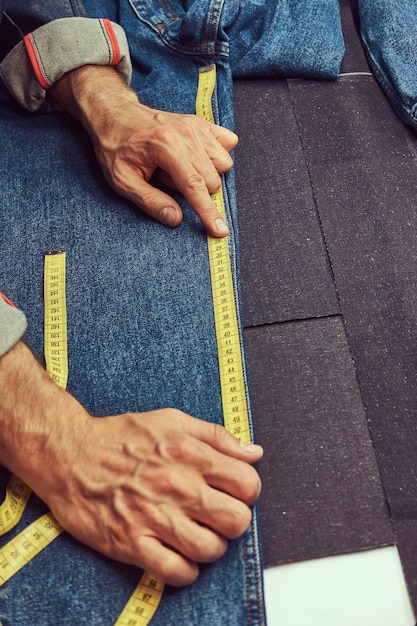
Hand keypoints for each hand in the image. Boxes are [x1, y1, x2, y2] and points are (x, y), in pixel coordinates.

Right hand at [0, 342, 262, 585]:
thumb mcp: (172, 420)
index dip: (247, 490)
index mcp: (190, 455)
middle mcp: (177, 487)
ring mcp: (155, 518)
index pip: (248, 484)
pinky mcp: (131, 543)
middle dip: (233, 520)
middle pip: (237, 520)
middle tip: (217, 515)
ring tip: (198, 535)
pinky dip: (185, 570)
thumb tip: (254, 452)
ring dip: (211, 546)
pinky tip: (179, 555)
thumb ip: (217, 436)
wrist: (69, 454)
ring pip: (211, 549)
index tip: (233, 491)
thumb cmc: (120, 436)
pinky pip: (176, 572)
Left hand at [50, 66, 237, 236]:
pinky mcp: (202, 122)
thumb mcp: (122, 181)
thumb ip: (150, 201)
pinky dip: (217, 156)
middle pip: (212, 180)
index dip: (209, 213)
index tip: (220, 231)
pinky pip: (228, 143)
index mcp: (167, 148)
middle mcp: (187, 134)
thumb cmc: (116, 148)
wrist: (115, 115)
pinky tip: (197, 157)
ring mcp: (197, 126)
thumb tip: (175, 219)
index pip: (195, 188)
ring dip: (206, 174)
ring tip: (179, 167)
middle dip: (195, 190)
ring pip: (224, 164)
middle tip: (166, 178)